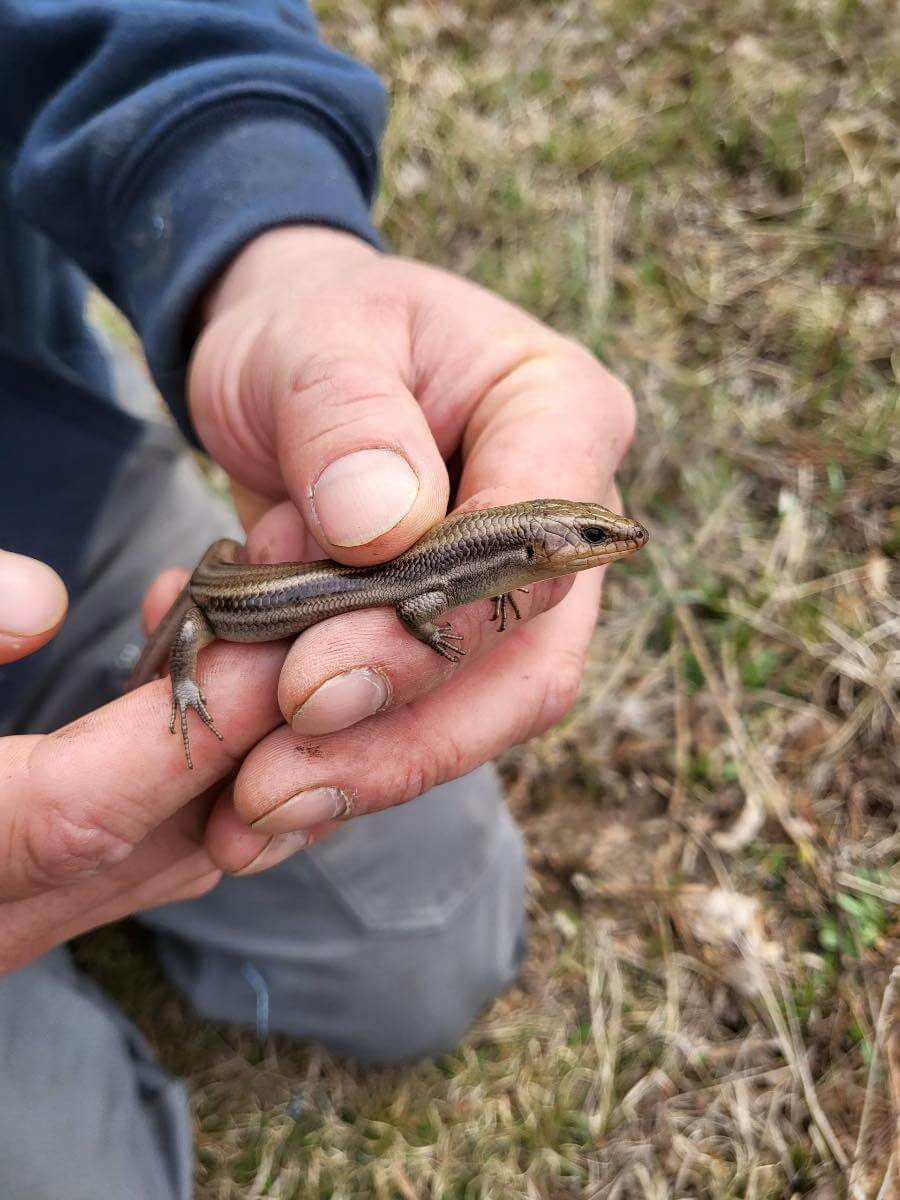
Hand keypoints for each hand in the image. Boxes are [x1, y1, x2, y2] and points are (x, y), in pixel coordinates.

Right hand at [0, 556, 294, 972]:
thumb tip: (36, 601)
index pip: (76, 815)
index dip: (182, 725)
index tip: (263, 633)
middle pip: (152, 846)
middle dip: (246, 733)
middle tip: (303, 621)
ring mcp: (4, 927)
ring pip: (165, 859)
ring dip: (229, 751)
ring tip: (247, 629)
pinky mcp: (22, 905)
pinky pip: (143, 854)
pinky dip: (189, 774)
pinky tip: (181, 678)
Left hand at [187, 226, 635, 863]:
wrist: (287, 359)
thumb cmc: (312, 326)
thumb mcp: (313, 338)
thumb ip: (347, 421)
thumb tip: (385, 529)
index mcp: (559, 414)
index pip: (540, 549)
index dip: (444, 632)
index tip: (314, 684)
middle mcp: (558, 519)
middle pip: (526, 665)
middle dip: (404, 739)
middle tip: (275, 789)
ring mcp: (511, 589)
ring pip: (474, 714)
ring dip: (364, 773)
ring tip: (252, 813)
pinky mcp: (453, 640)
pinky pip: (414, 721)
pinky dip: (335, 764)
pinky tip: (254, 795)